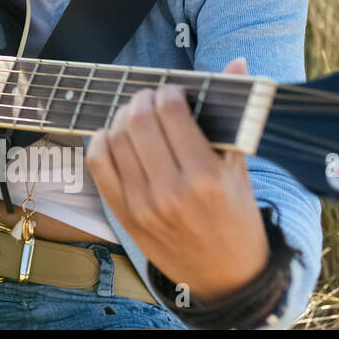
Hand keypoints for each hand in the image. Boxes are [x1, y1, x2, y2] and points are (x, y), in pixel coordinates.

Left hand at [86, 56, 269, 303]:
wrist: (225, 276)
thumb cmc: (236, 216)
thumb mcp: (240, 168)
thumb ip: (234, 114)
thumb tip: (236, 62)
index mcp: (207, 177)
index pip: (171, 113)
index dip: (168, 92)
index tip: (174, 92)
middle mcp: (172, 191)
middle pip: (138, 121)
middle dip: (142, 99)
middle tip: (151, 98)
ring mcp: (142, 204)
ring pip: (114, 139)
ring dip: (121, 117)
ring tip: (135, 115)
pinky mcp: (123, 213)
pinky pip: (98, 164)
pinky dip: (101, 142)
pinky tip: (115, 137)